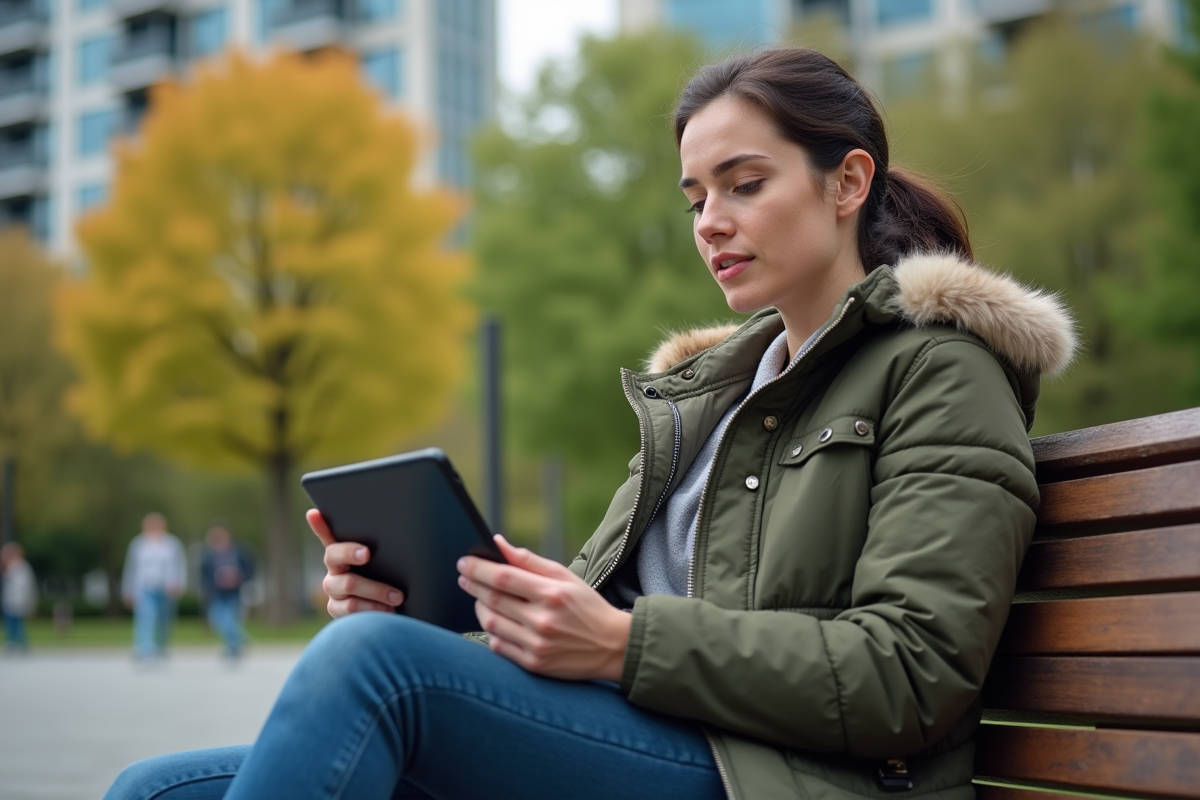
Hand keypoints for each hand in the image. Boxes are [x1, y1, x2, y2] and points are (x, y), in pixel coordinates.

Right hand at [307, 509, 404, 617]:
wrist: (395, 609)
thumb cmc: (392, 579)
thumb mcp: (389, 562)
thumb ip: (385, 549)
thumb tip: (399, 528)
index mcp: (344, 553)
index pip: (328, 534)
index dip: (319, 524)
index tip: (315, 513)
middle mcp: (334, 569)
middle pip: (333, 556)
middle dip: (349, 551)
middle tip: (367, 553)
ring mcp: (334, 590)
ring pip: (348, 584)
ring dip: (376, 590)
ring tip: (398, 596)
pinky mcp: (337, 610)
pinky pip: (352, 608)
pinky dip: (373, 609)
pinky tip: (389, 610)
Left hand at [457, 535, 631, 681]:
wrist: (612, 646)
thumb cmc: (587, 606)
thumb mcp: (565, 577)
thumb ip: (529, 560)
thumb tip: (499, 543)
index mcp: (552, 594)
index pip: (503, 577)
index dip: (478, 568)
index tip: (464, 562)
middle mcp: (543, 620)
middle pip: (493, 599)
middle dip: (472, 585)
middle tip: (464, 576)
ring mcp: (537, 645)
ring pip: (491, 623)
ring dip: (479, 607)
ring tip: (480, 598)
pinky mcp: (534, 664)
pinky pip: (499, 646)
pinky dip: (492, 631)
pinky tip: (495, 621)